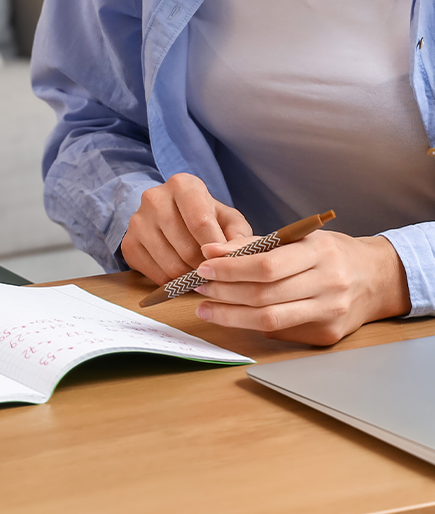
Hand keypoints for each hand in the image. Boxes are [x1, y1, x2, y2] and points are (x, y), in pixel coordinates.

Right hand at [121, 174, 251, 284]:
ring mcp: (138, 221)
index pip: (200, 222)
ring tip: (200, 274)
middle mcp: (154, 198)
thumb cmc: (203, 216)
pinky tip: (181, 273)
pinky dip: (173, 282)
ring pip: (171, 265)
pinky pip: (155, 275)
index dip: (216, 248)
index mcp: (182, 185)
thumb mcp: (226, 217)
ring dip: (190, 277)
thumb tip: (239, 255)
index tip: (227, 262)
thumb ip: (238, 233)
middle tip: (215, 272)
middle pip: (186, 247)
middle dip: (205, 266)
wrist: (167, 214)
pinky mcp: (129, 244)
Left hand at [193, 230, 410, 344]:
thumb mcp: (298, 238)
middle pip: (265, 295)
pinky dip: (252, 324)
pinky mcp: (326, 336)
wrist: (375, 278)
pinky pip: (282, 332)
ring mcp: (329, 313)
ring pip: (270, 320)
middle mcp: (328, 284)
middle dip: (225, 292)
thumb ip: (255, 244)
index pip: (267, 265)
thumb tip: (211, 251)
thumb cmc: (329, 253)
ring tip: (206, 307)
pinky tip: (233, 316)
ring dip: (231, 314)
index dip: (231, 269)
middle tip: (199, 287)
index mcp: (320, 253)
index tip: (204, 267)